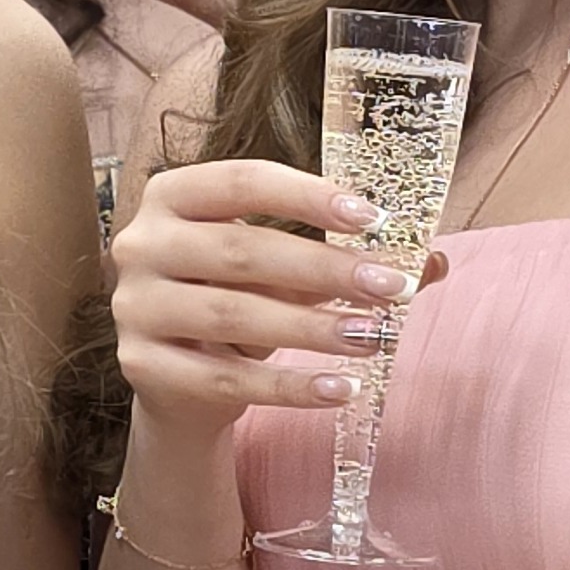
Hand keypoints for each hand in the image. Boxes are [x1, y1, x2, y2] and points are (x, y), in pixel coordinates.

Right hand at [110, 152, 408, 447]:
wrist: (181, 378)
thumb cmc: (238, 298)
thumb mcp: (287, 270)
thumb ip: (348, 257)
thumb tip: (434, 261)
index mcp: (172, 195)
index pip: (244, 181)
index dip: (309, 197)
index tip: (374, 218)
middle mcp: (141, 244)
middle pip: (241, 250)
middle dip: (325, 269)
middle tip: (392, 288)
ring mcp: (134, 307)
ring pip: (233, 315)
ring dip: (312, 328)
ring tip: (374, 338)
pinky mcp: (142, 366)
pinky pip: (226, 379)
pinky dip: (290, 386)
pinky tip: (341, 388)